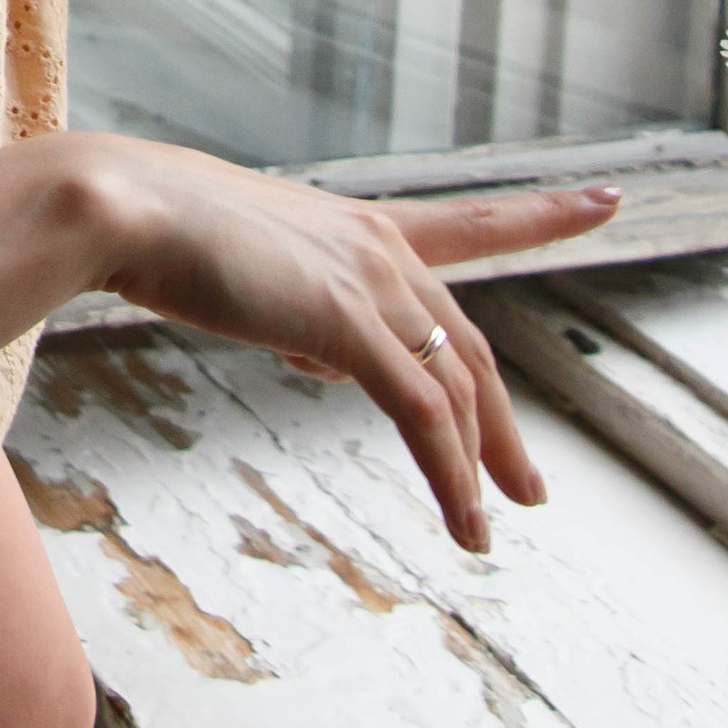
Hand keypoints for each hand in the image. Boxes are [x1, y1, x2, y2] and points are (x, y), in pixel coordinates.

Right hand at [90, 142, 621, 550]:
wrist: (121, 206)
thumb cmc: (158, 226)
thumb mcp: (250, 265)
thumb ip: (302, 306)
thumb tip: (333, 359)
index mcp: (357, 227)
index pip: (469, 223)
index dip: (540, 216)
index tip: (606, 202)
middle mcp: (378, 248)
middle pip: (468, 346)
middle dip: (503, 424)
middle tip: (529, 488)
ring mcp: (368, 283)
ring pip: (454, 388)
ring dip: (479, 465)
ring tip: (491, 526)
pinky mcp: (347, 324)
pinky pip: (422, 414)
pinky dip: (450, 475)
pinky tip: (464, 523)